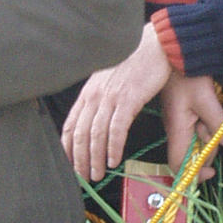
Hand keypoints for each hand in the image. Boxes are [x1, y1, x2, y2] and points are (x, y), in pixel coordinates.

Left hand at [61, 22, 171, 180]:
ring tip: (98, 174)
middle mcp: (95, 95)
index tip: (70, 165)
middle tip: (84, 177)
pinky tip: (114, 160)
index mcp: (88, 93)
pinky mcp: (128, 99)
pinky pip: (117, 128)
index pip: (70, 125)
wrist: (154, 46)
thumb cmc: (134, 63)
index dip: (67, 148)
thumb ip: (99, 99)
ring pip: (96, 134)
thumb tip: (95, 122)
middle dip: (80, 159)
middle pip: (80, 134)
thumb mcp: (108, 81)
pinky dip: (114, 147)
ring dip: (95, 158)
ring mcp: (111, 97)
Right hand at [160, 73, 222, 180]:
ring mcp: (179, 123)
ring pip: (197, 142)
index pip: (177, 164)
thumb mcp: (206, 98)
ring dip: (209, 134)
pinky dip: (207, 125)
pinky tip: (209, 110)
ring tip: (212, 112)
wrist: (177, 55)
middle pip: (192, 155)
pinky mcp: (184, 116)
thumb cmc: (187, 74)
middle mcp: (175, 129)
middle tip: (216, 127)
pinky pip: (198, 129)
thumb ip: (218, 122)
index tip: (211, 172)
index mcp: (176, 128)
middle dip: (208, 148)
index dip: (192, 174)